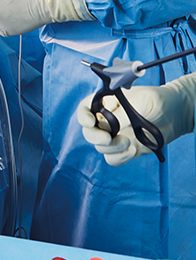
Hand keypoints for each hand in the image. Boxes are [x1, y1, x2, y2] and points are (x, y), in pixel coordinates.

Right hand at [76, 75, 195, 165]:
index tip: (90, 122)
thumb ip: (122, 115)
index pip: (85, 109)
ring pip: (100, 147)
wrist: (177, 114)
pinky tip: (131, 151)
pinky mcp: (125, 149)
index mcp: (106, 103)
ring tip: (128, 142)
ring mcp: (115, 136)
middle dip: (95, 136)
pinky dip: (118, 157)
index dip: (83, 116)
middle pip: (88, 131)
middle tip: (107, 138)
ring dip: (111, 147)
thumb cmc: (159, 100)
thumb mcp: (141, 101)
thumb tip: (108, 128)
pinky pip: (112, 158)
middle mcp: (107, 120)